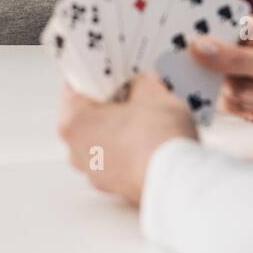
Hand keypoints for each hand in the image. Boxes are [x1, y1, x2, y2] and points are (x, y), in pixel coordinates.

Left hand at [57, 72, 197, 204]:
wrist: (180, 180)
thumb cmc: (157, 139)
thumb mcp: (153, 91)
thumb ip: (141, 81)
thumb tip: (142, 82)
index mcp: (73, 122)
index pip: (74, 85)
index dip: (95, 71)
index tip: (109, 65)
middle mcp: (77, 150)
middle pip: (88, 114)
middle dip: (110, 100)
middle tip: (133, 86)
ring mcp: (95, 172)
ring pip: (103, 138)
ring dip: (121, 125)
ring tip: (149, 112)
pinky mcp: (116, 186)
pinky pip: (119, 158)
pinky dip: (131, 147)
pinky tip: (152, 136)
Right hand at [190, 13, 252, 152]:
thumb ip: (234, 58)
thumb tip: (196, 45)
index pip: (222, 26)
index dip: (202, 33)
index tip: (179, 39)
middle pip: (213, 54)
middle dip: (211, 67)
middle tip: (196, 74)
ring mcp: (251, 76)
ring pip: (217, 80)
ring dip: (231, 91)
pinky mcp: (250, 100)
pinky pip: (225, 100)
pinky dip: (236, 106)